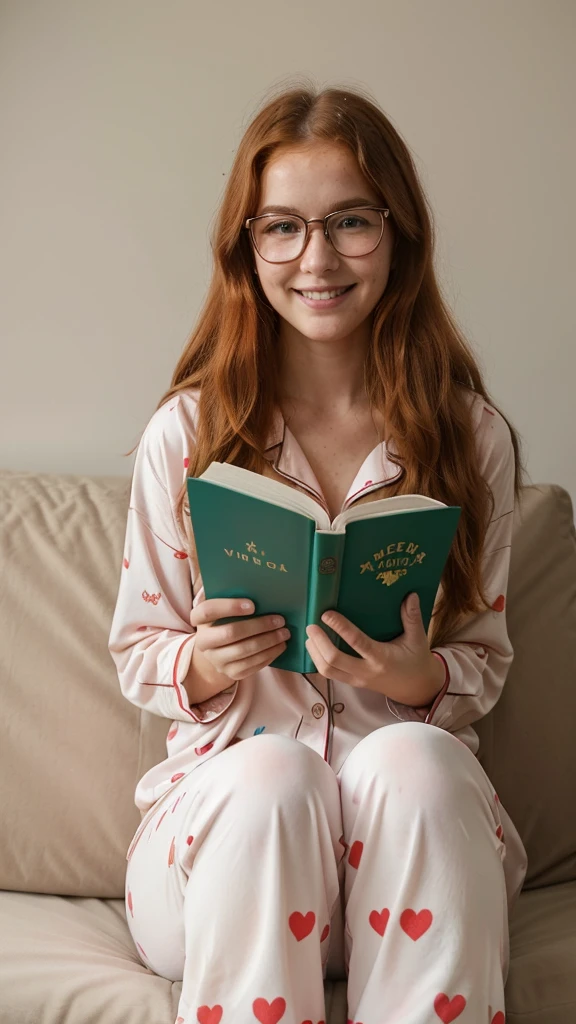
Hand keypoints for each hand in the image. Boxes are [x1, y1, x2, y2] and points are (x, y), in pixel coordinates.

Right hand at [190, 598, 290, 681]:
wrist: (218, 650)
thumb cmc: (226, 620)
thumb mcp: (224, 608)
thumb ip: (236, 598)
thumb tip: (264, 592)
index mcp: (199, 619)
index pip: (208, 611)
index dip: (229, 607)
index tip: (253, 604)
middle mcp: (203, 642)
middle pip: (230, 633)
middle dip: (259, 626)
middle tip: (280, 620)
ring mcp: (216, 660)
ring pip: (244, 651)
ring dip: (269, 641)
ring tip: (285, 633)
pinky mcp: (230, 673)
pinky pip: (251, 666)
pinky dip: (269, 655)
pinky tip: (280, 646)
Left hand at [305, 592, 444, 706]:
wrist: (416, 689)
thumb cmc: (416, 661)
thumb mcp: (418, 639)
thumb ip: (412, 617)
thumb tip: (411, 595)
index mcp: (381, 658)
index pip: (356, 642)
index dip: (340, 627)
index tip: (326, 614)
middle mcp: (365, 671)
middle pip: (333, 661)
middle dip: (319, 643)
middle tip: (311, 625)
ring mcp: (357, 680)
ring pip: (327, 671)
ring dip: (315, 653)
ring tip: (310, 636)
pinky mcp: (353, 683)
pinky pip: (330, 675)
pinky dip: (319, 661)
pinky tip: (315, 648)